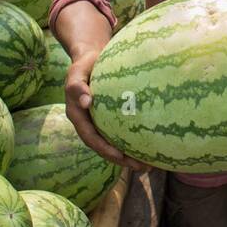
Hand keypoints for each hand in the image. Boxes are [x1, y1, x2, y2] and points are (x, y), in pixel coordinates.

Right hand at [64, 50, 152, 172]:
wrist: (90, 59)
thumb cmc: (84, 64)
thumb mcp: (76, 72)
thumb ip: (77, 86)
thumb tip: (87, 102)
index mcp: (78, 116)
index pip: (91, 138)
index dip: (104, 149)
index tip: (120, 156)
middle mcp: (88, 123)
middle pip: (104, 147)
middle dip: (122, 160)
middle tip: (142, 167)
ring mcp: (99, 123)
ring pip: (113, 144)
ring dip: (130, 157)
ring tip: (150, 165)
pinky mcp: (109, 119)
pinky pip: (120, 133)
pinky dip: (133, 142)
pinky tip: (150, 147)